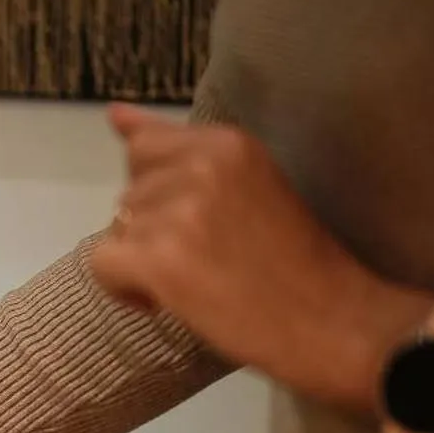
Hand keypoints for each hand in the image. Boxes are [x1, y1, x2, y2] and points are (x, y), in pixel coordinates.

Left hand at [90, 103, 427, 415]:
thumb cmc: (293, 260)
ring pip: (115, 231)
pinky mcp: (160, 260)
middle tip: (205, 259)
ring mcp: (179, 212)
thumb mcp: (245, 184)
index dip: (156, 193)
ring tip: (196, 280)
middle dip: (151, 230)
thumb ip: (178, 150)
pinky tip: (164, 300)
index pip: (143, 148)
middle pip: (127, 194)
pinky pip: (102, 266)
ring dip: (142, 262)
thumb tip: (113, 114)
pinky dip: (123, 290)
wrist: (331, 319)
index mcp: (226, 142)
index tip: (193, 221)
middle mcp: (200, 166)